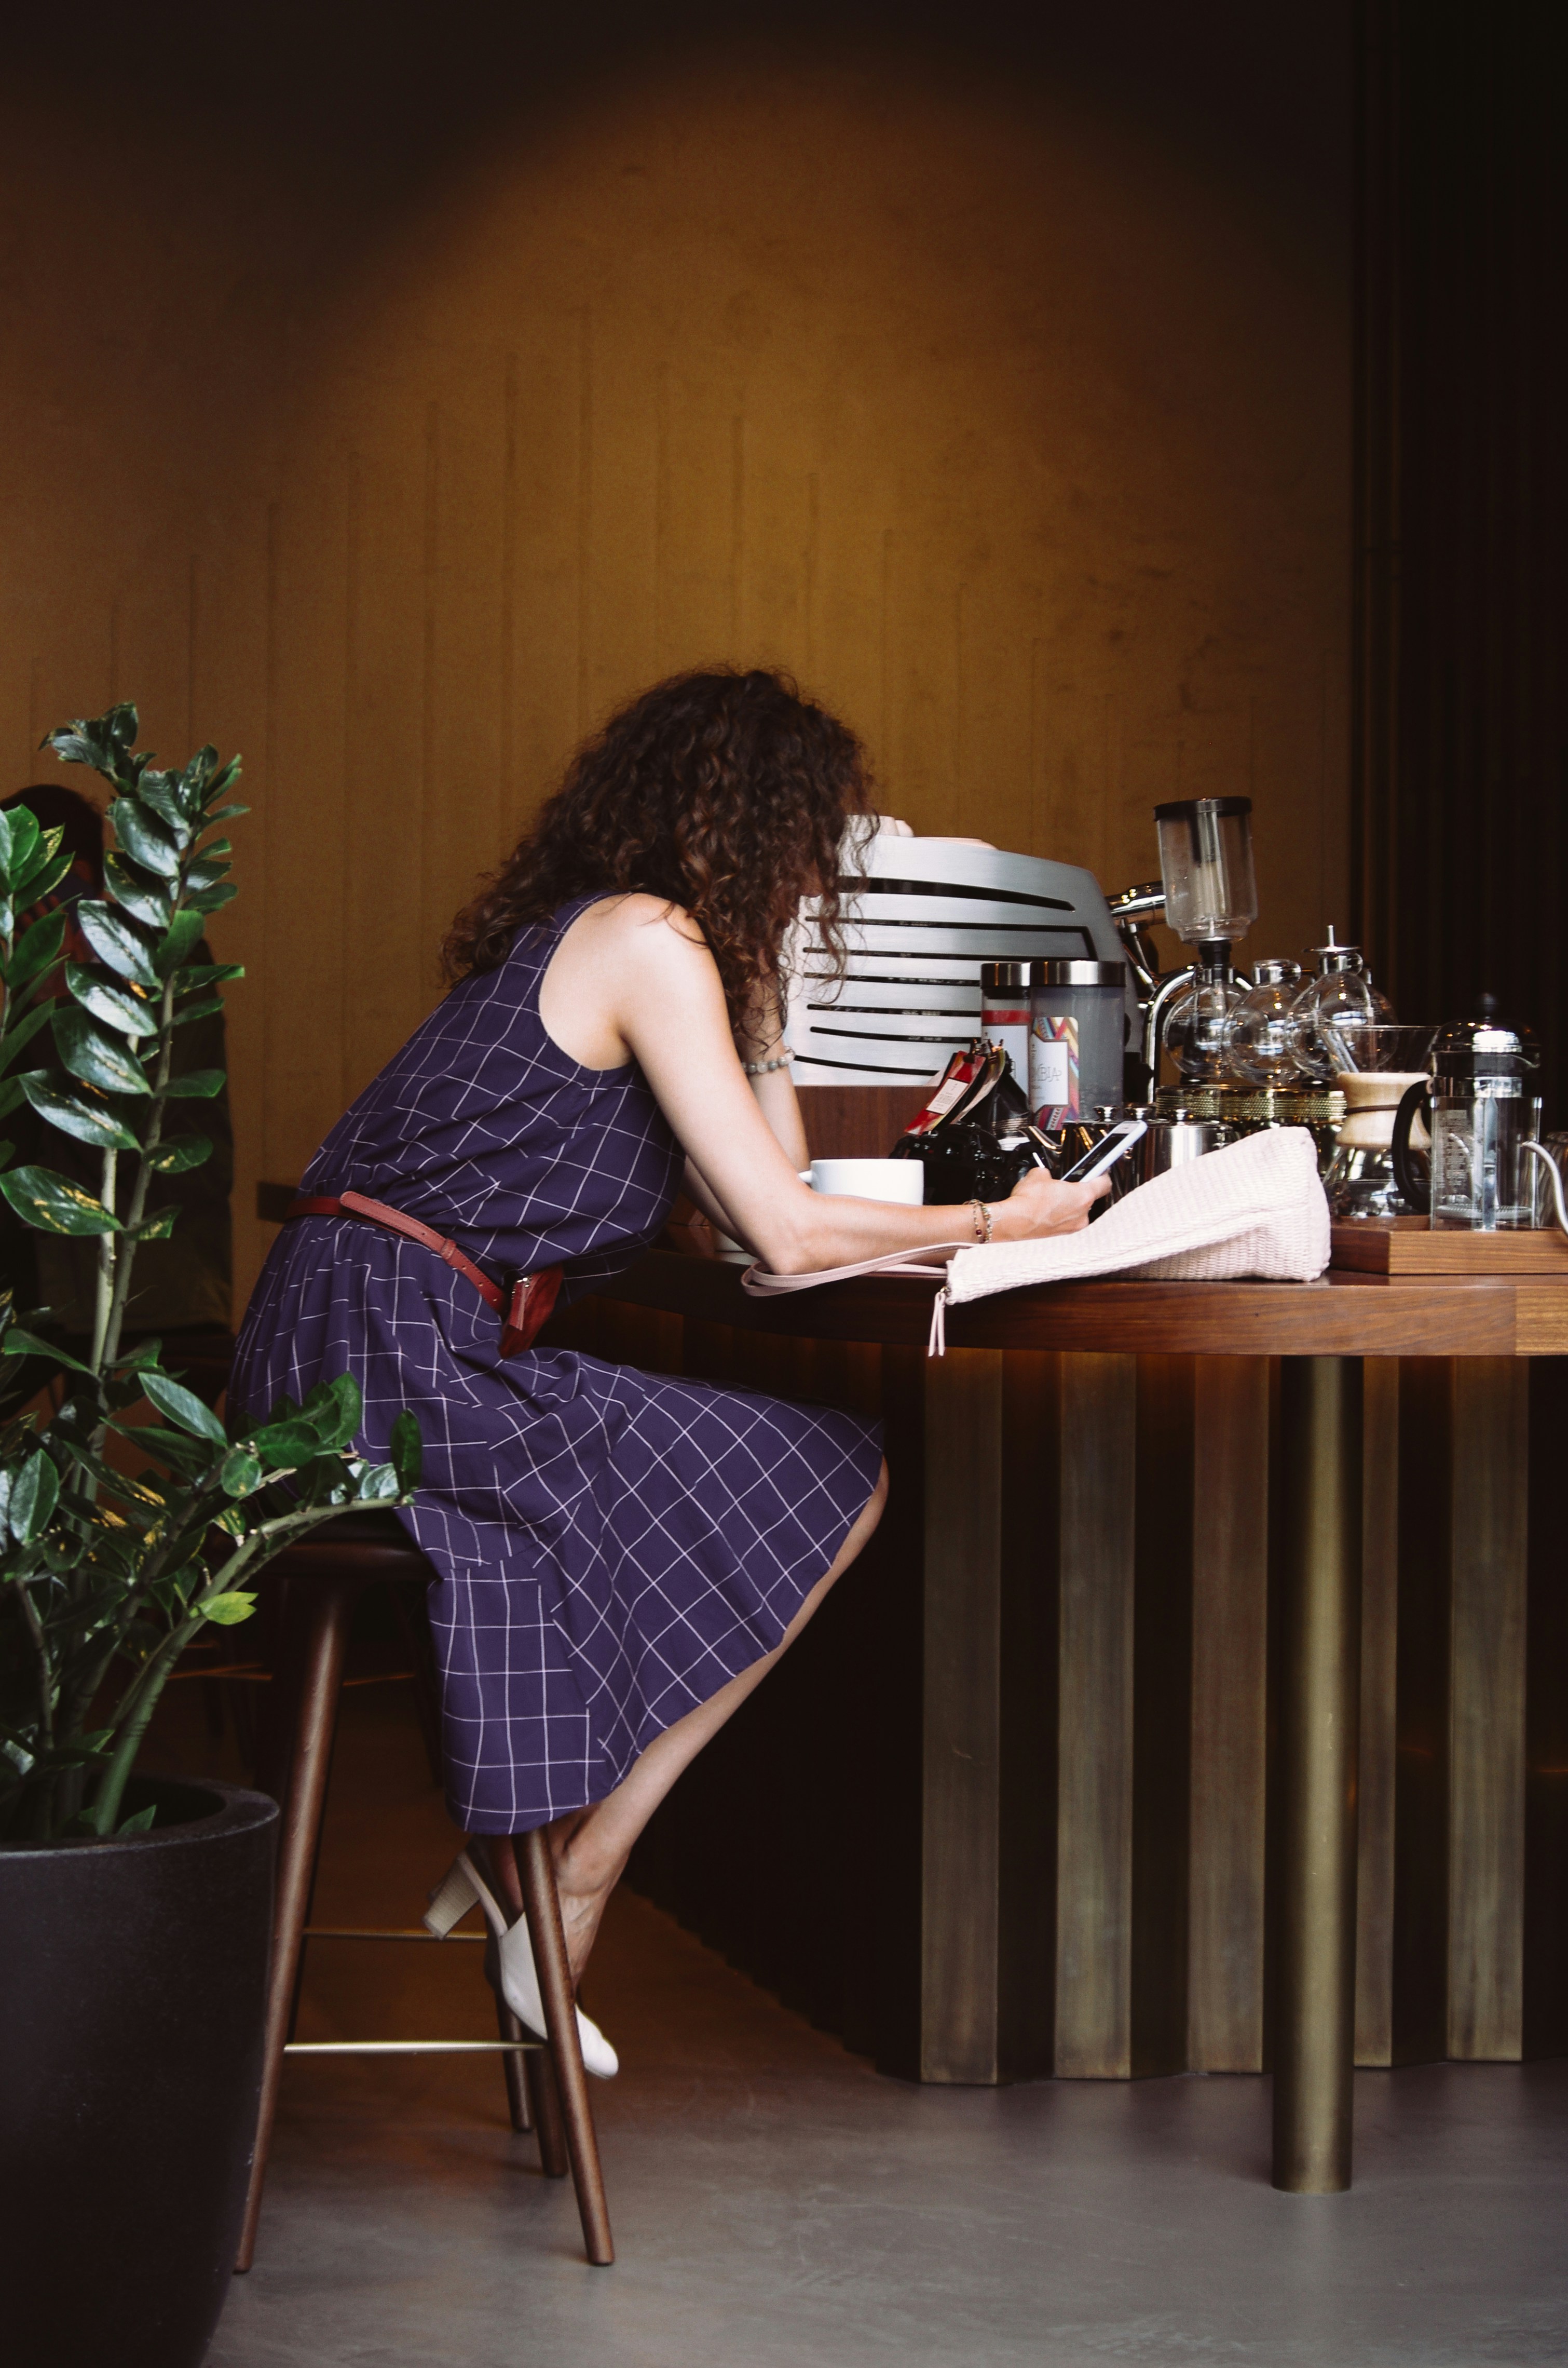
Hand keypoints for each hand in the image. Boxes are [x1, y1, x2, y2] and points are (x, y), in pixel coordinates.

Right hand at [989, 1165, 1108, 1241]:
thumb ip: (1050, 1173)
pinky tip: (1046, 1208)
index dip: (1102, 1174)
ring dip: (1068, 1203)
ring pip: (1077, 1210)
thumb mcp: (1039, 1174)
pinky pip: (1067, 1219)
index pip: (1104, 1183)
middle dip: (1078, 1190)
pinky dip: (1060, 1214)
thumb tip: (1047, 1176)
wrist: (1014, 1222)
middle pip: (1089, 1198)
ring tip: (1051, 1197)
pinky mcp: (1062, 1234)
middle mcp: (1082, 1214)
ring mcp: (1073, 1226)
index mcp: (1083, 1196)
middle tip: (1065, 1184)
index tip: (1100, 1171)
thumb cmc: (1028, 1202)